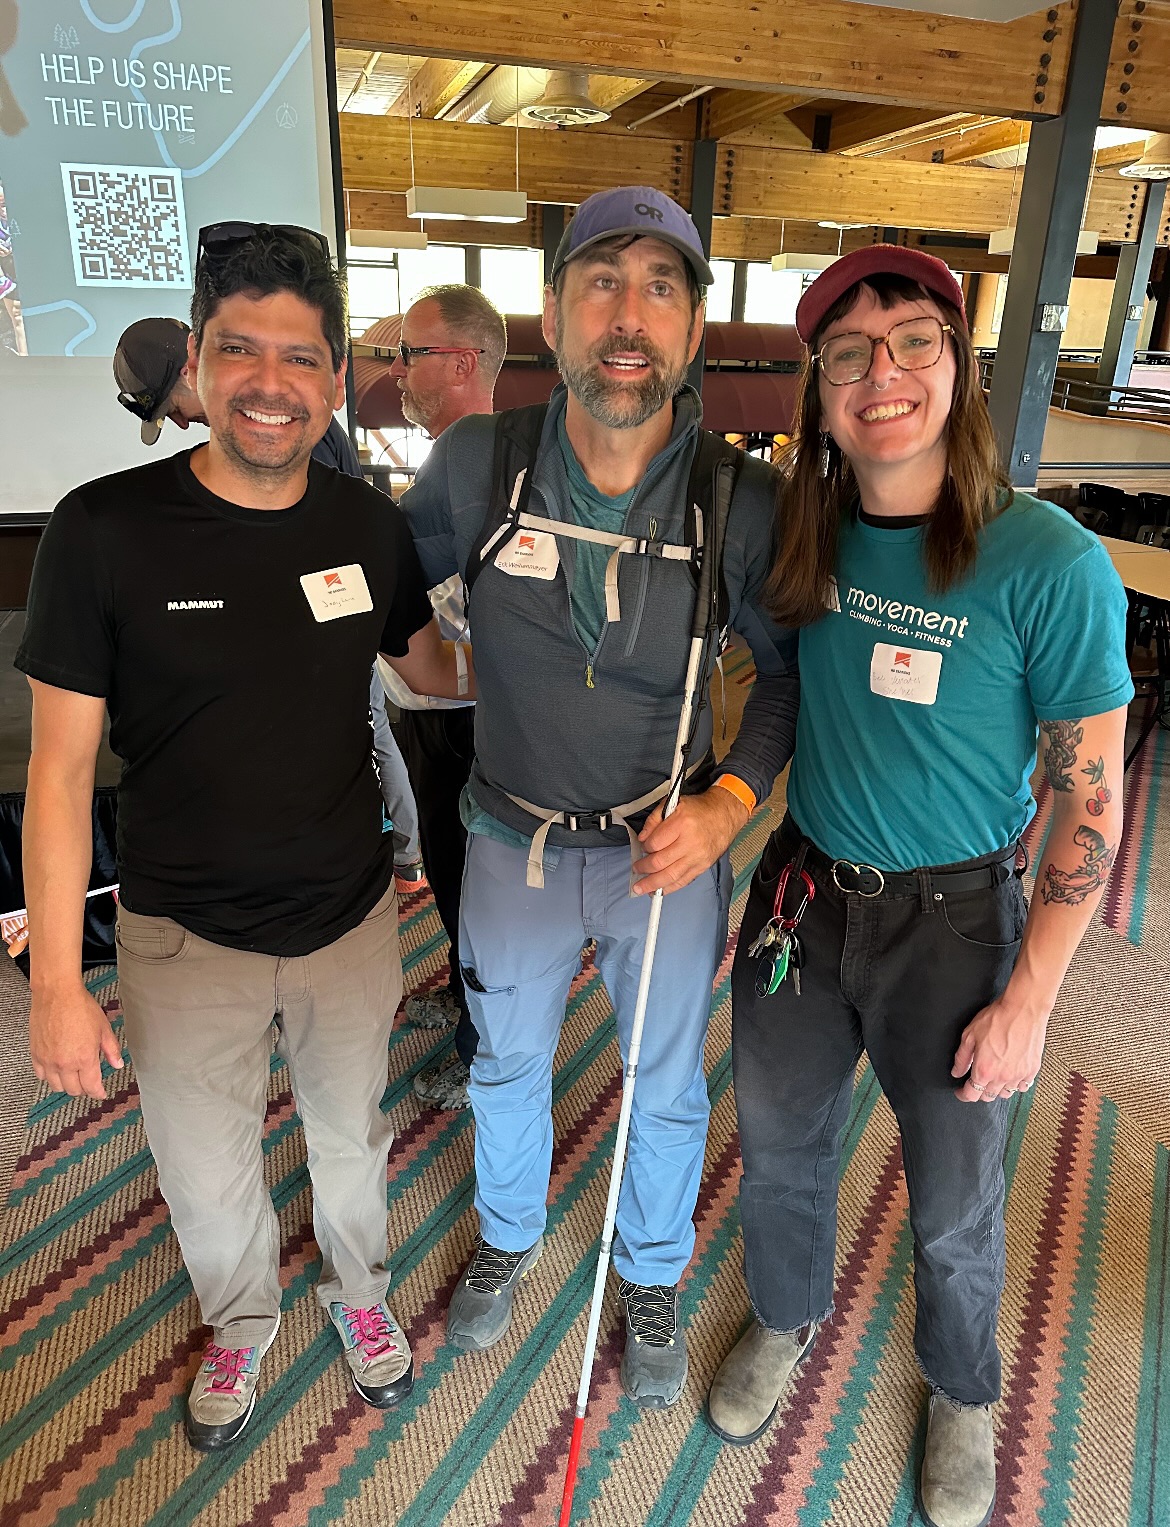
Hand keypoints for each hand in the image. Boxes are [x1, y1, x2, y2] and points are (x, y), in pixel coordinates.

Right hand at [30, 984, 123, 1100]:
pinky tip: (56, 1069)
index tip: (101, 1093)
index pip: (91, 1087)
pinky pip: (40, 1075)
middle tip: (89, 1083)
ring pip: (56, 1086)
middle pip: (73, 1090)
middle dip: (84, 1089)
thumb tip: (117, 1063)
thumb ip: (112, 1049)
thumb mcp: (104, 1028)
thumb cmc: (80, 1007)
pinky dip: (49, 1076)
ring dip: (66, 1085)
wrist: (57, 994)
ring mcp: (48, 1060)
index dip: (98, 1093)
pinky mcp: (36, 1054)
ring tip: (73, 1077)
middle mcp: (64, 1063)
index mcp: (84, 1058)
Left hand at [632, 785, 747, 895]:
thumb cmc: (698, 809)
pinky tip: (657, 891)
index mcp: (682, 823)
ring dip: (652, 884)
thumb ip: (654, 820)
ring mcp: (697, 857)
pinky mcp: (702, 866)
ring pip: (670, 875)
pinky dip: (669, 888)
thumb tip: (642, 838)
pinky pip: (683, 881)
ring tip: (640, 888)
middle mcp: (690, 842)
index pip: (654, 843)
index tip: (642, 846)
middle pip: (660, 862)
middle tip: (636, 868)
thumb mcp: (673, 804)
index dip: (644, 846)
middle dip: (643, 868)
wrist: (724, 815)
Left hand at [951, 994, 1047, 1102]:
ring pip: (1006, 1094)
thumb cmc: (997, 1019)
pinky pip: (1023, 1086)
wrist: (1023, 1010)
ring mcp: (1019, 1075)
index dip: (963, 1095)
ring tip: (993, 1078)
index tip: (960, 1092)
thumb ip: (962, 1057)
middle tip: (975, 1082)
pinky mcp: (1032, 1070)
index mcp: (984, 1070)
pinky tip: (1010, 1075)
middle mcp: (1002, 1077)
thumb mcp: (970, 1035)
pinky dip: (1015, 1084)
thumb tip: (956, 1071)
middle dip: (979, 1092)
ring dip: (997, 1089)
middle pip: (988, 1096)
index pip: (971, 1094)